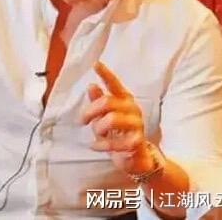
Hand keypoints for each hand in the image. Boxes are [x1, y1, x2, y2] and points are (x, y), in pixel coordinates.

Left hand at [79, 61, 153, 175]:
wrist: (135, 158)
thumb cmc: (117, 134)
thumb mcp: (104, 117)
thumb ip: (99, 102)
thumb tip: (91, 86)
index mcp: (124, 100)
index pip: (114, 84)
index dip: (105, 74)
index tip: (96, 64)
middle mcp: (132, 109)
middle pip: (107, 102)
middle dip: (91, 111)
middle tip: (83, 120)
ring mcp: (137, 124)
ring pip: (112, 119)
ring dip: (99, 128)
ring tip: (96, 134)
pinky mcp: (138, 141)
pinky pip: (116, 141)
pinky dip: (102, 145)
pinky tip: (96, 146)